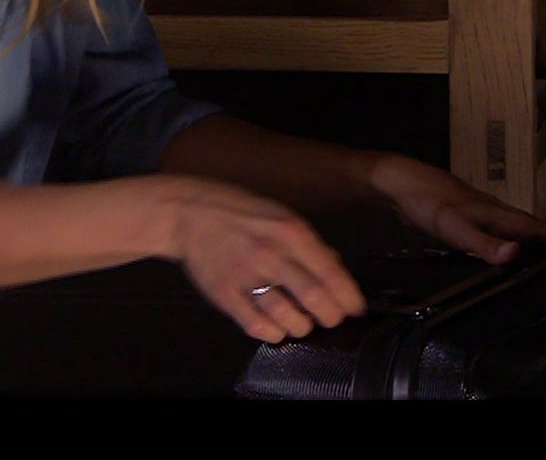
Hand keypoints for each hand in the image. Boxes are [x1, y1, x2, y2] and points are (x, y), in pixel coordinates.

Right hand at [162, 177, 367, 343]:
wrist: (190, 213)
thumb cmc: (241, 214)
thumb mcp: (281, 216)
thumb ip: (309, 243)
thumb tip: (336, 269)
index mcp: (290, 232)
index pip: (331, 273)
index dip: (349, 297)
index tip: (355, 308)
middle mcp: (270, 254)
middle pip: (315, 299)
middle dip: (330, 316)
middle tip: (330, 318)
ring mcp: (246, 275)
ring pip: (288, 318)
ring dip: (302, 326)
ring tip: (303, 322)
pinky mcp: (225, 293)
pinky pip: (256, 326)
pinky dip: (273, 333)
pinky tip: (276, 327)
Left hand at [368, 154, 545, 264]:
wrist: (402, 183)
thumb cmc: (430, 203)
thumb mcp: (456, 228)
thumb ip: (486, 244)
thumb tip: (519, 256)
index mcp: (510, 219)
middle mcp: (508, 219)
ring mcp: (493, 221)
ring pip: (527, 242)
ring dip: (533, 262)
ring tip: (526, 289)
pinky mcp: (478, 225)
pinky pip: (505, 244)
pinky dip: (511, 259)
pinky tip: (498, 275)